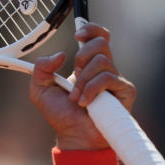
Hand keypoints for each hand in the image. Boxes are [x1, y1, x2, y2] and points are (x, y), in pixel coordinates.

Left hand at [28, 23, 136, 150]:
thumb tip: (60, 55)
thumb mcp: (40, 89)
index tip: (78, 34)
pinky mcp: (124, 90)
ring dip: (83, 80)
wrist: (72, 135)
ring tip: (76, 98)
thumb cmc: (60, 115)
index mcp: (86, 64)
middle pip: (101, 42)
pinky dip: (92, 90)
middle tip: (73, 74)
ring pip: (101, 61)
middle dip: (82, 56)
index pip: (97, 37)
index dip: (91, 29)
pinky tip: (85, 103)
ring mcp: (115, 79)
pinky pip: (108, 78)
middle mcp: (103, 69)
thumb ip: (41, 68)